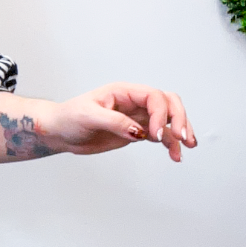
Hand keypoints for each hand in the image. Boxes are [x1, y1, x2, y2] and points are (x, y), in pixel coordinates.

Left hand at [48, 83, 196, 162]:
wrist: (60, 131)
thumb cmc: (69, 118)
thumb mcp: (88, 117)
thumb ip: (115, 122)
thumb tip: (139, 132)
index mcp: (123, 92)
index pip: (154, 97)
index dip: (159, 114)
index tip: (153, 135)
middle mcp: (134, 101)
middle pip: (168, 103)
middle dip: (179, 118)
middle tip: (182, 138)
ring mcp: (137, 116)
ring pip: (168, 119)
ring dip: (180, 132)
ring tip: (185, 148)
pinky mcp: (136, 131)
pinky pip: (160, 135)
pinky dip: (170, 143)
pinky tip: (174, 154)